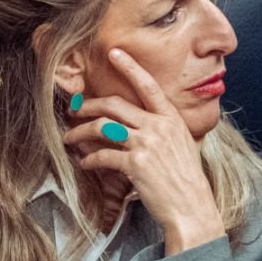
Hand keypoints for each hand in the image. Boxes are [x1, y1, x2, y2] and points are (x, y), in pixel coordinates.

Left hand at [64, 48, 226, 253]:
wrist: (192, 207)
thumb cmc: (186, 179)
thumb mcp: (182, 145)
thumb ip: (163, 129)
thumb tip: (141, 122)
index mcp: (171, 119)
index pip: (148, 85)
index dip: (130, 67)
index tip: (114, 53)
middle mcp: (158, 127)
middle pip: (114, 104)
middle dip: (88, 105)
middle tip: (73, 109)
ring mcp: (147, 145)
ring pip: (102, 127)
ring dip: (80, 131)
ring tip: (69, 137)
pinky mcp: (135, 165)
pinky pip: (103, 155)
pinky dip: (89, 159)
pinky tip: (84, 163)